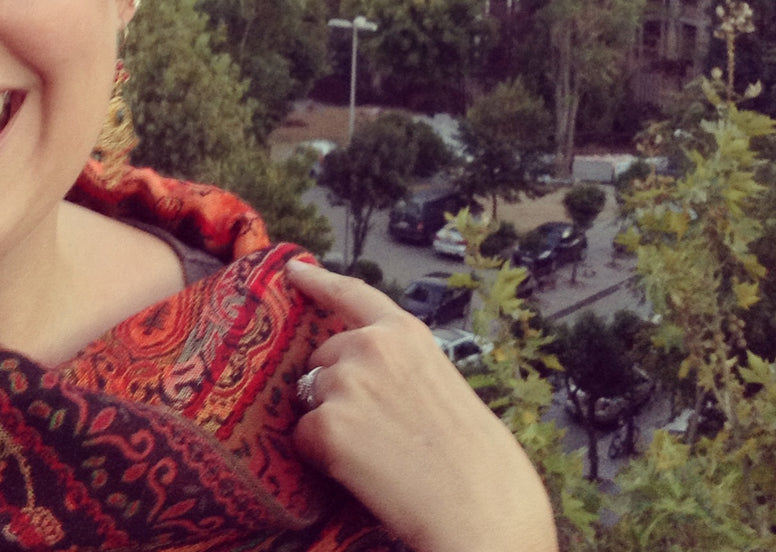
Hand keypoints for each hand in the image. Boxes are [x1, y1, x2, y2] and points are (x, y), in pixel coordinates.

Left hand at [287, 259, 555, 551]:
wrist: (480, 506)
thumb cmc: (472, 455)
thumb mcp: (440, 381)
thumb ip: (398, 363)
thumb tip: (358, 369)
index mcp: (405, 332)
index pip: (351, 294)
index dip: (318, 280)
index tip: (294, 268)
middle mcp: (370, 346)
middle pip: (323, 359)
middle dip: (336, 388)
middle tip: (378, 429)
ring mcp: (346, 382)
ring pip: (311, 398)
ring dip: (330, 423)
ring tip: (377, 452)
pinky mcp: (327, 424)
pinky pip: (304, 437)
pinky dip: (321, 457)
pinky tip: (362, 471)